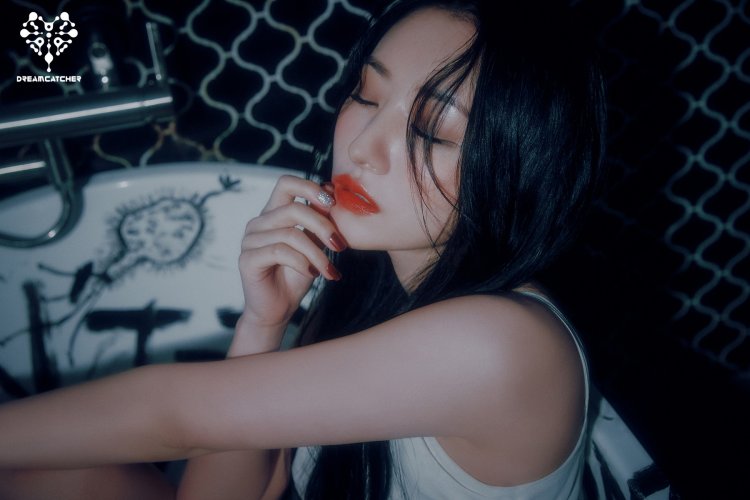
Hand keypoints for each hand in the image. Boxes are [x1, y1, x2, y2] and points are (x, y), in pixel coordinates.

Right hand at [236, 175, 344, 339]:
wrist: (278, 309)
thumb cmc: (297, 275)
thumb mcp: (314, 244)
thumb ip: (318, 220)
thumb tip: (332, 190)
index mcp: (273, 213)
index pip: (286, 183)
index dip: (310, 188)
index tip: (332, 204)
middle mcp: (258, 223)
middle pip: (293, 209)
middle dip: (322, 225)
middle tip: (340, 245)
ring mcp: (250, 240)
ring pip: (290, 234)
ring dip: (316, 253)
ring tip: (329, 270)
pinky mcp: (247, 259)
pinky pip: (280, 252)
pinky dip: (302, 263)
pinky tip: (312, 274)